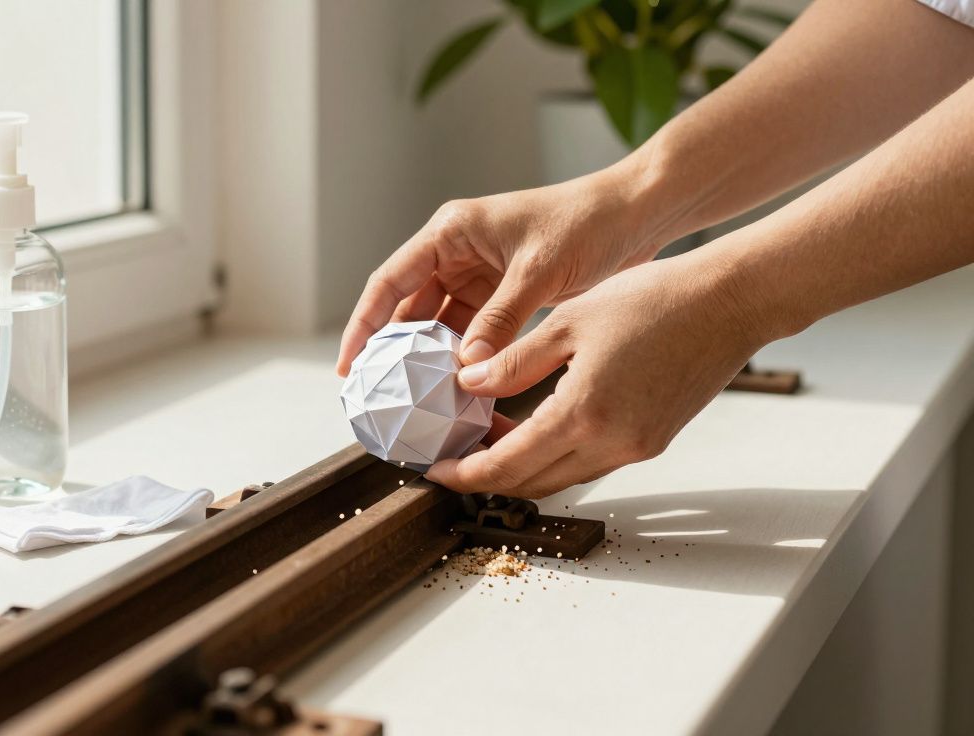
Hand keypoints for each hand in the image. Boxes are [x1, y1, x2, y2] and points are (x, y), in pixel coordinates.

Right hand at [336, 164, 667, 376]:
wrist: (637, 213)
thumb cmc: (587, 223)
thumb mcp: (539, 273)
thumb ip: (499, 320)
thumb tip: (465, 368)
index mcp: (452, 232)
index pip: (390, 281)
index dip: (364, 324)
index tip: (350, 365)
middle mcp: (457, 251)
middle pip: (409, 307)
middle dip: (393, 350)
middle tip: (377, 394)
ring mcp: (480, 273)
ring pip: (439, 324)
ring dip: (430, 359)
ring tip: (415, 399)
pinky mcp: (503, 293)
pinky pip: (471, 331)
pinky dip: (464, 358)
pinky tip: (459, 389)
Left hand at [425, 249, 773, 497]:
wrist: (730, 303)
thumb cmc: (655, 300)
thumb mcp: (569, 321)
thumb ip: (514, 361)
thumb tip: (469, 384)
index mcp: (584, 415)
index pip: (508, 465)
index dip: (465, 473)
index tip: (435, 471)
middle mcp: (612, 444)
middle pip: (531, 483)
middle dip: (486, 477)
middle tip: (452, 459)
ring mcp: (636, 447)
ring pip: (561, 477)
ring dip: (520, 468)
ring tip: (485, 440)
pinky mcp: (652, 440)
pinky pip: (589, 462)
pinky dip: (554, 455)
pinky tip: (533, 428)